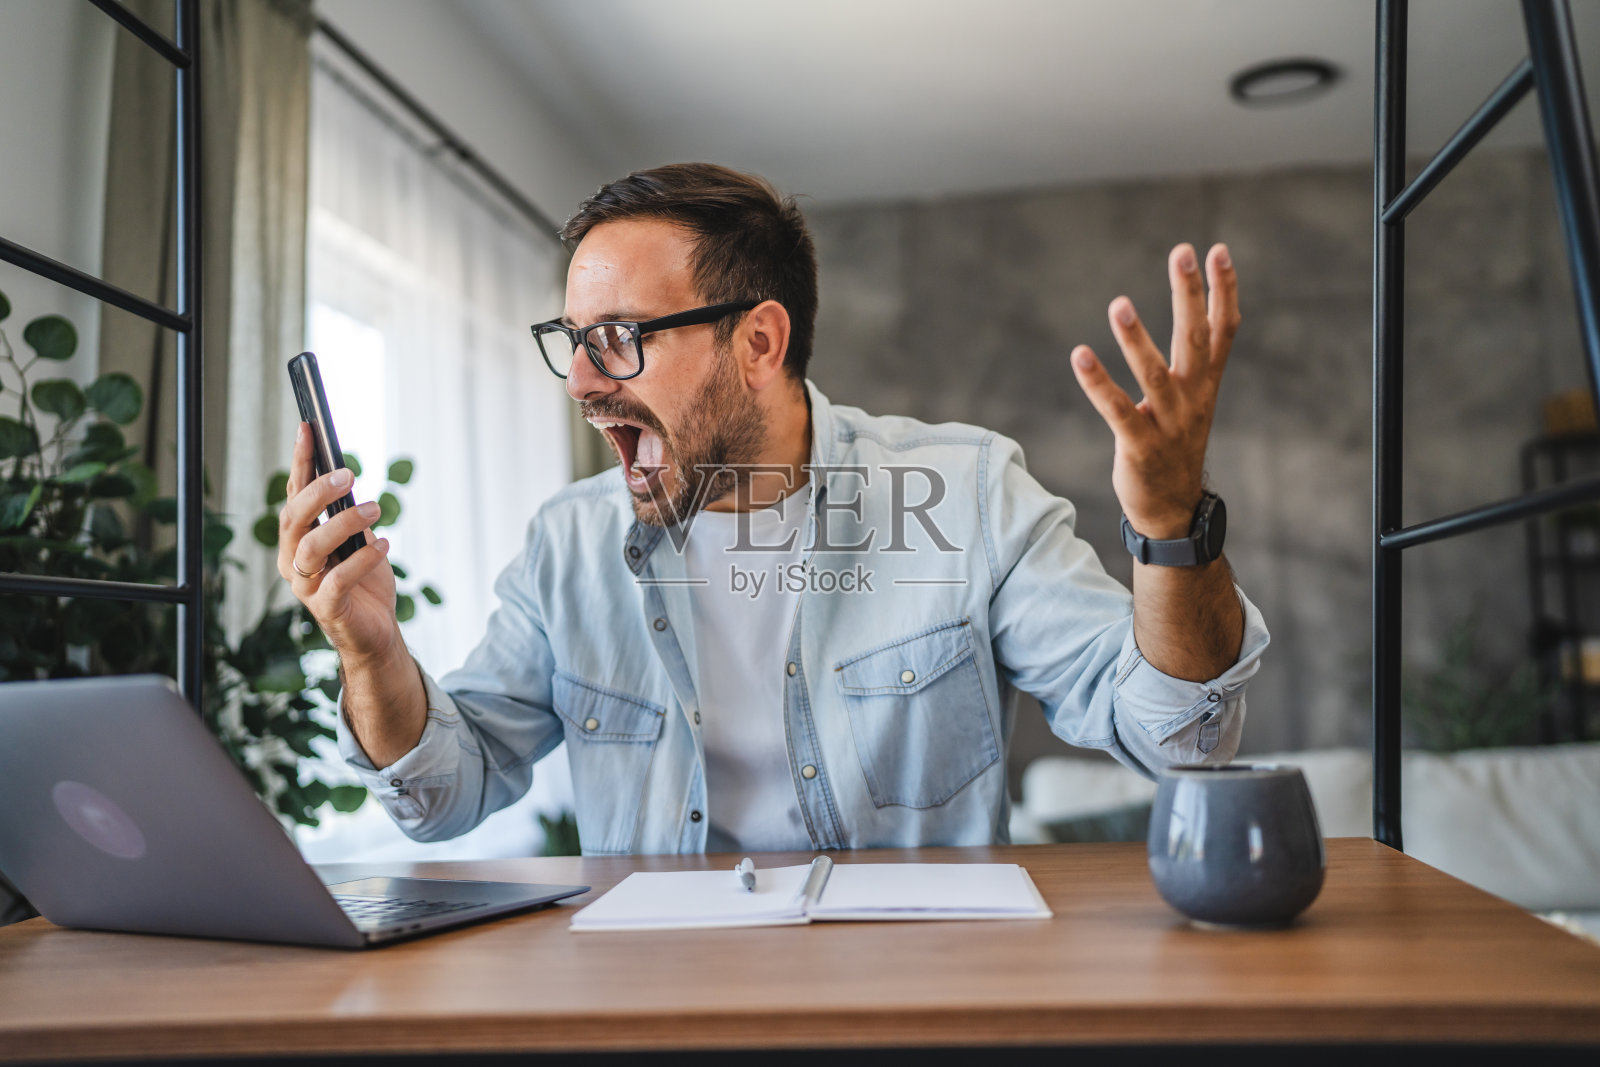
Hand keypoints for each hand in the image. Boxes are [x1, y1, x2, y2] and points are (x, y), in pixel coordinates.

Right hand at [277, 422, 399, 664]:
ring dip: (344, 523)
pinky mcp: (327, 608)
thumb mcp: (356, 540)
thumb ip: (345, 513)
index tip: (308, 429)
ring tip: (374, 509)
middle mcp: (293, 561)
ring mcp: (306, 586)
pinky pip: (339, 580)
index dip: (299, 462)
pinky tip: (384, 544)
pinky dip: (363, 559)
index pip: (293, 495)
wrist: (375, 632)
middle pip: (293, 519)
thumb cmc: (363, 582)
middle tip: (348, 474)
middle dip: (317, 493)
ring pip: (311, 548)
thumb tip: (345, 475)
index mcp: (297, 540)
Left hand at [1069, 243, 1239, 539]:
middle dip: (1189, 294)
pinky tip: (1080, 356)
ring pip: (1154, 374)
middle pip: (1194, 339)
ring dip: (1136, 339)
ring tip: (1120, 304)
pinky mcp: (1139, 446)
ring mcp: (1168, 423)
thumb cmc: (1175, 446)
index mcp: (1206, 384)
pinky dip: (1098, 383)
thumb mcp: (1193, 400)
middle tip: (1183, 252)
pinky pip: (1117, 410)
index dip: (1222, 290)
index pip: (1223, 330)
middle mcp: (1192, 398)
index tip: (1217, 251)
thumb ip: (1194, 361)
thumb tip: (1198, 312)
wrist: (1172, 509)